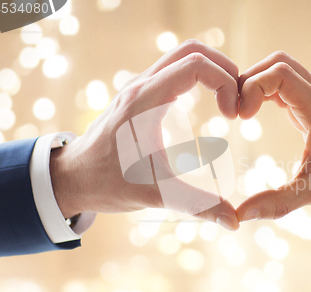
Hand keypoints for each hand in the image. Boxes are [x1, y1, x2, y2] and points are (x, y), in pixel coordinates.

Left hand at [50, 40, 239, 230]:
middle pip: (192, 50)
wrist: (72, 177)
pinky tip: (208, 102)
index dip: (225, 83)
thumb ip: (196, 205)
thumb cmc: (107, 184)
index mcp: (145, 102)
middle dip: (224, 69)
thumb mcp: (155, 194)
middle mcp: (142, 85)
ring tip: (228, 100)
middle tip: (238, 99)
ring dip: (212, 71)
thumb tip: (233, 222)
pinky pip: (175, 69)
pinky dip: (199, 76)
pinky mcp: (140, 94)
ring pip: (183, 56)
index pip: (195, 65)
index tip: (232, 115)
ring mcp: (139, 87)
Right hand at [236, 51, 310, 221]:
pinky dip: (266, 89)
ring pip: (283, 68)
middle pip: (279, 62)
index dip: (253, 87)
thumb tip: (240, 215)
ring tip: (242, 110)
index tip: (241, 117)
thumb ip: (277, 204)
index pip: (281, 74)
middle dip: (250, 80)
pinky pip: (287, 82)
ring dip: (257, 82)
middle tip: (236, 110)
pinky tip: (254, 111)